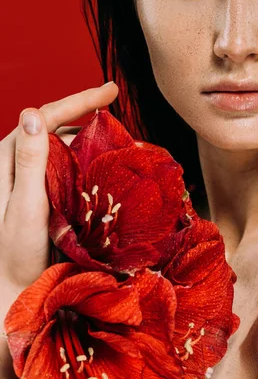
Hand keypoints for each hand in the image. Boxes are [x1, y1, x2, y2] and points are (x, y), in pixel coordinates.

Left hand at [0, 82, 118, 307]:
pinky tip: (112, 167)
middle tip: (123, 121)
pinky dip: (95, 162)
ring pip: (70, 146)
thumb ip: (29, 161)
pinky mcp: (51, 189)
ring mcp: (38, 175)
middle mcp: (22, 160)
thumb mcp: (25, 206)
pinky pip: (75, 165)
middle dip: (93, 118)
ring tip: (125, 147)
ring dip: (96, 142)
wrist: (17, 287)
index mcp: (8, 157)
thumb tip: (33, 112)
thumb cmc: (15, 252)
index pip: (47, 116)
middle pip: (62, 126)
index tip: (112, 90)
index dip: (80, 99)